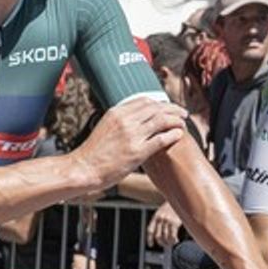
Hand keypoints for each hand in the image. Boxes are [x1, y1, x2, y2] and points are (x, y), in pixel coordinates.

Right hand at [75, 95, 190, 182]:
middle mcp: (125, 121)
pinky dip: (173, 134)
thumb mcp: (105, 126)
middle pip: (156, 108)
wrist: (84, 168)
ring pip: (161, 120)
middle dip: (172, 108)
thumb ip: (120, 120)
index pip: (144, 100)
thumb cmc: (93, 152)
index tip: (168, 107)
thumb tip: (135, 118)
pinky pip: (161, 139)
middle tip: (182, 113)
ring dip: (176, 120)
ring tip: (184, 122)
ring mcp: (132, 136)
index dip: (160, 102)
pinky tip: (179, 134)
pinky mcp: (137, 152)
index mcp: (117, 112)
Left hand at [143, 203, 183, 251]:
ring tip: (171, 244)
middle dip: (161, 243)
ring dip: (168, 243)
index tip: (151, 245)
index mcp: (156, 217)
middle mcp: (160, 219)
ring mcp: (167, 221)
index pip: (150, 230)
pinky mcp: (174, 223)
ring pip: (165, 237)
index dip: (149, 239)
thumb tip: (158, 235)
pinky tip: (176, 241)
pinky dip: (174, 241)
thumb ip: (159, 221)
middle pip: (158, 236)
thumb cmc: (171, 206)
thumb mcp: (162, 212)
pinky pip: (172, 236)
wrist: (179, 197)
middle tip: (165, 245)